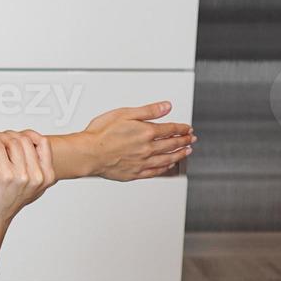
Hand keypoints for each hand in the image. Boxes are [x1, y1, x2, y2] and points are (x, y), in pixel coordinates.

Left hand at [0, 130, 55, 227]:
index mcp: (47, 177)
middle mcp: (37, 176)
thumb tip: (35, 145)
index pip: (44, 143)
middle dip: (12, 134)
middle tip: (3, 137)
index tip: (19, 136)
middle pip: (26, 140)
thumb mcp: (35, 187)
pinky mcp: (5, 175)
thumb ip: (40, 169)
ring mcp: (21, 176)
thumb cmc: (11, 200)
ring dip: (2, 135)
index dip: (30, 135)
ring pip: (13, 142)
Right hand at [81, 102, 195, 180]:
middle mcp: (147, 149)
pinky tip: (168, 166)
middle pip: (171, 144)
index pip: (170, 129)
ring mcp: (142, 162)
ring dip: (179, 155)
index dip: (181, 128)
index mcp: (146, 132)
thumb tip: (165, 107)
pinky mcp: (134, 173)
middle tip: (191, 139)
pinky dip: (165, 169)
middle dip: (184, 141)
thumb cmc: (101, 134)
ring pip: (167, 159)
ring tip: (186, 152)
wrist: (89, 153)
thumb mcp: (125, 113)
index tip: (187, 128)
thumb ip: (148, 111)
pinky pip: (155, 172)